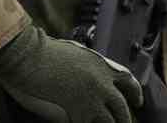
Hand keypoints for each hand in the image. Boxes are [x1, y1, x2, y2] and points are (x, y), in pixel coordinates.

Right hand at [0, 25, 142, 122]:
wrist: (29, 57)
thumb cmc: (44, 51)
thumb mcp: (75, 53)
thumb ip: (88, 66)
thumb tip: (93, 76)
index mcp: (101, 65)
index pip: (128, 80)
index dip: (135, 92)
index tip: (137, 101)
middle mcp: (101, 83)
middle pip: (122, 107)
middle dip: (125, 117)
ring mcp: (91, 100)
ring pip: (110, 120)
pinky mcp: (78, 113)